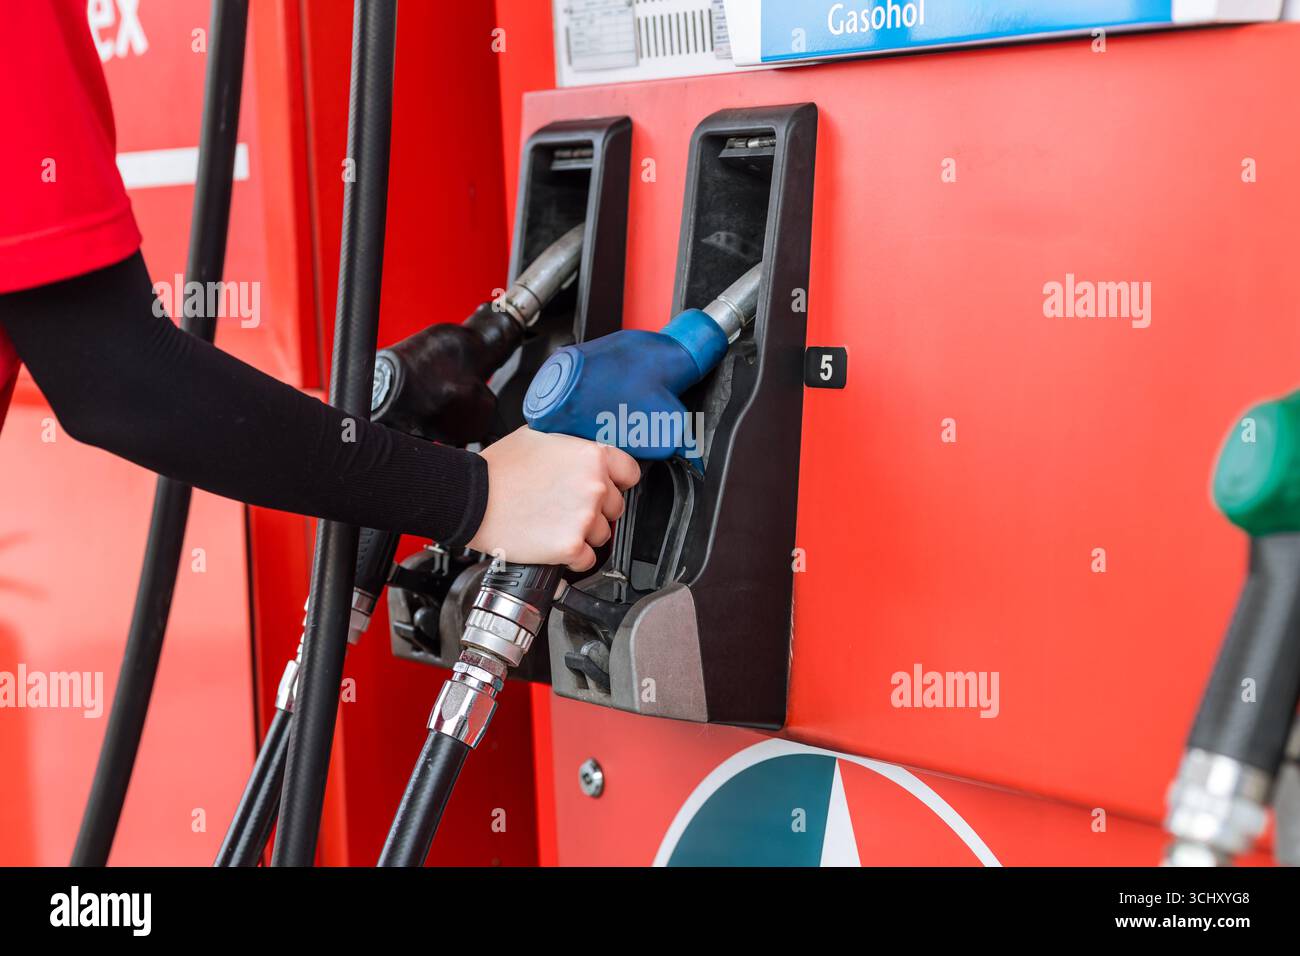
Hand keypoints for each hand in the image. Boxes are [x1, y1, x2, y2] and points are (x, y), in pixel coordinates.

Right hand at [468, 427, 640, 570]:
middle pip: (616, 507)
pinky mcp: (571, 547)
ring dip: (584, 533)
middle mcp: (595, 487)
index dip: (618, 481)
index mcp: (591, 457)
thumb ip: (570, 444)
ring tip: (555, 524)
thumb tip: (580, 448)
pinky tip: (553, 544)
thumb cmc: (498, 469)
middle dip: (596, 509)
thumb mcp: (539, 436)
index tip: (609, 486)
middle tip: (567, 507)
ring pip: (603, 535)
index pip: (630, 472)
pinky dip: (573, 557)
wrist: (471, 498)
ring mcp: (585, 519)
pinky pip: (588, 560)